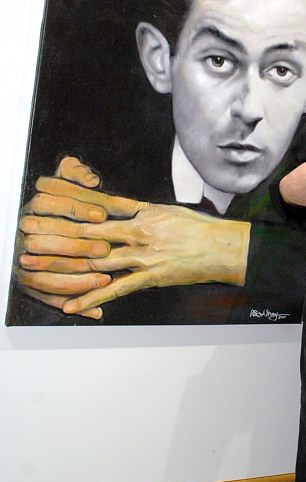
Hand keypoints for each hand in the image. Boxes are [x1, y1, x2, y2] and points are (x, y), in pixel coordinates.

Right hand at [15, 156, 123, 319]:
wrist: (41, 228)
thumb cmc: (64, 202)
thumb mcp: (65, 180)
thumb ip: (75, 173)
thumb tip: (90, 180)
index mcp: (34, 206)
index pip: (48, 202)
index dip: (76, 208)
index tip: (102, 215)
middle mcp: (25, 232)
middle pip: (47, 240)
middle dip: (79, 246)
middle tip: (106, 249)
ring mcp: (24, 259)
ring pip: (44, 273)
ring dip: (77, 278)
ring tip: (104, 278)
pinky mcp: (28, 281)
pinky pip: (48, 296)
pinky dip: (72, 303)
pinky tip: (96, 309)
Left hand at [16, 157, 250, 317]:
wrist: (224, 249)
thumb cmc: (200, 228)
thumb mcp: (167, 210)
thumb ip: (139, 210)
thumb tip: (117, 206)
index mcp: (142, 214)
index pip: (99, 210)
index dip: (71, 211)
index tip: (47, 209)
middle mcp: (138, 232)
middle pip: (89, 234)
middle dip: (57, 237)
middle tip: (28, 238)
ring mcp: (143, 257)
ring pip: (96, 261)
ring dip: (64, 265)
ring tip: (36, 268)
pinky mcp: (149, 278)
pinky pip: (115, 290)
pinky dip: (92, 298)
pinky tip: (71, 306)